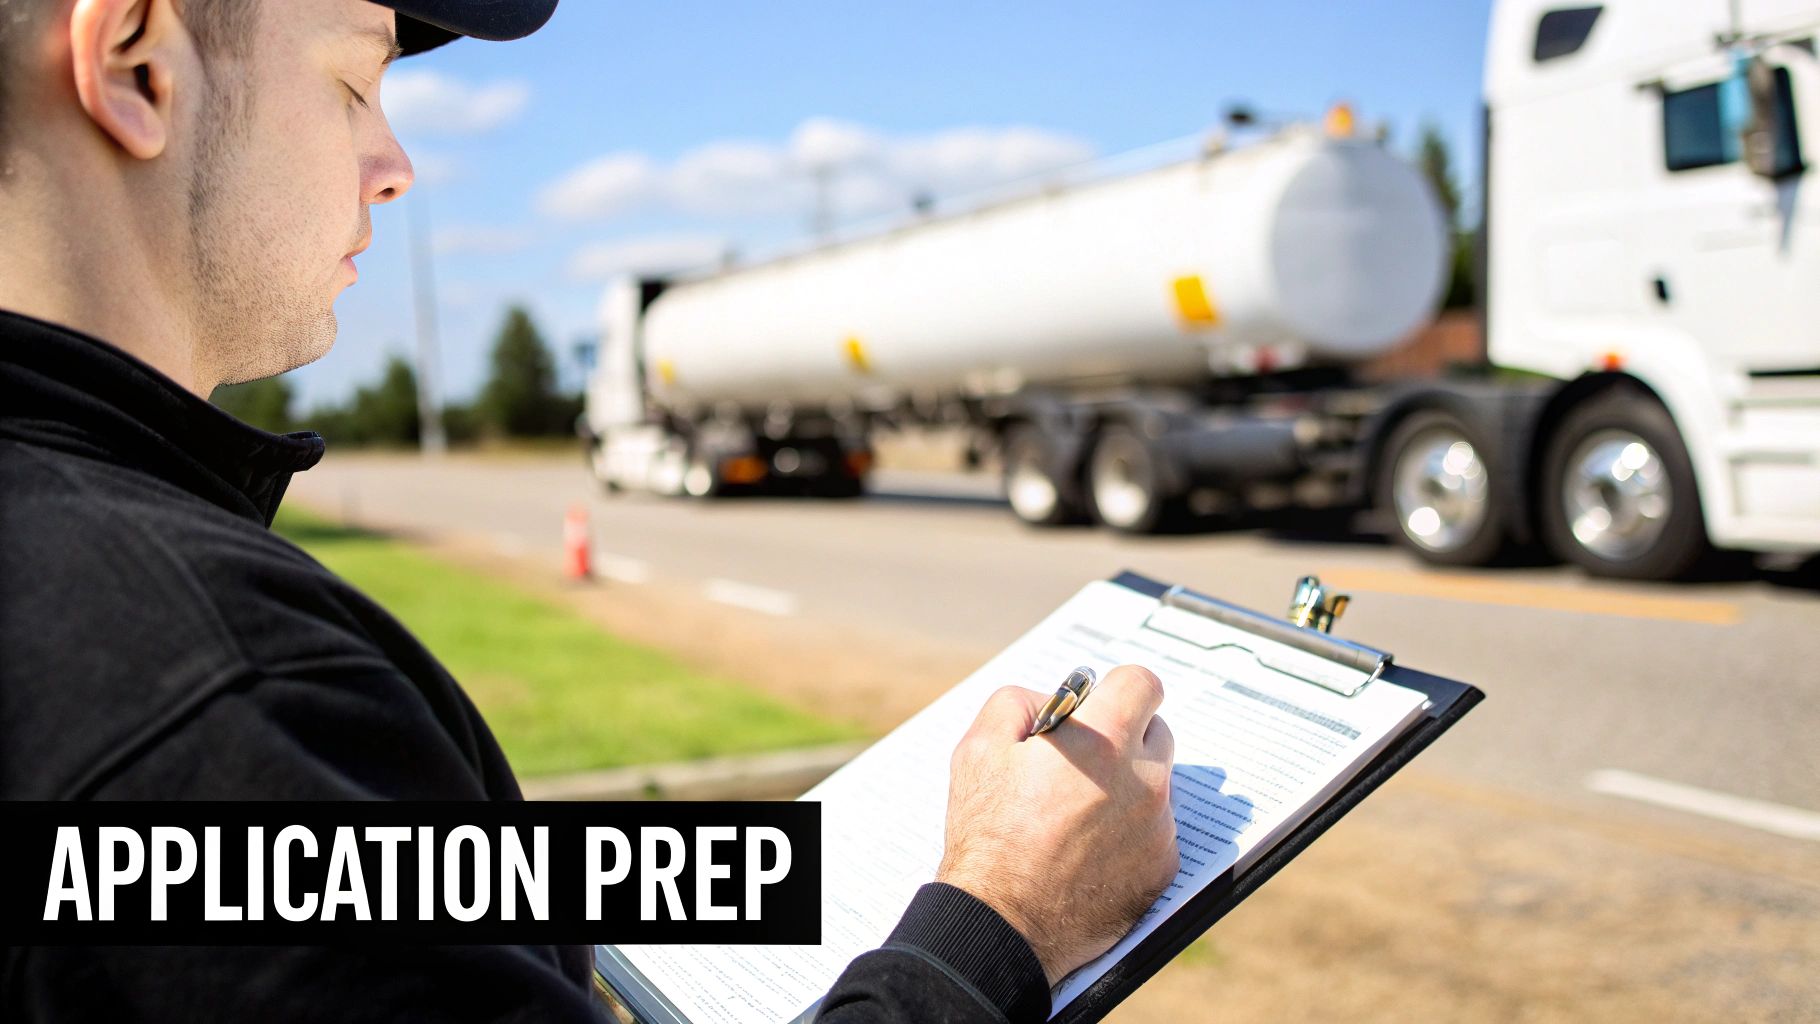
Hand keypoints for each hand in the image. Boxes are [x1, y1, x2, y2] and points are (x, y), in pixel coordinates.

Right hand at [935, 665, 1177, 985]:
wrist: (1002, 923)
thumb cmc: (988, 835)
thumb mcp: (980, 748)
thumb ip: (1020, 702)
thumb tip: (1054, 699)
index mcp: (1103, 741)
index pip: (1143, 682)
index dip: (1117, 689)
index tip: (1100, 705)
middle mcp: (1144, 780)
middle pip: (1156, 732)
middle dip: (1124, 737)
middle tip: (1081, 764)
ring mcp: (1158, 827)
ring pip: (1156, 785)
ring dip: (1128, 788)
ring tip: (1076, 817)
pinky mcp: (1162, 868)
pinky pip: (1156, 832)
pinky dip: (1130, 834)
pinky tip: (1089, 851)